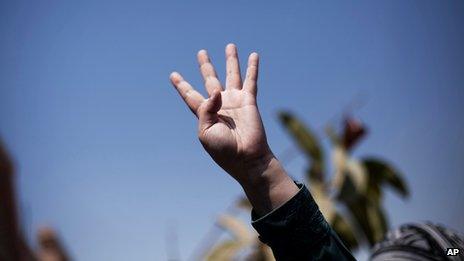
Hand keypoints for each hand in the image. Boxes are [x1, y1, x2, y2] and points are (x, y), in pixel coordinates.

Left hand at [170, 44, 297, 214]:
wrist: (247, 158)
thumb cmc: (224, 151)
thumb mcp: (206, 132)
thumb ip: (205, 110)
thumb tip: (216, 92)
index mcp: (205, 114)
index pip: (190, 96)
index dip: (182, 85)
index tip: (173, 75)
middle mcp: (220, 105)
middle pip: (210, 79)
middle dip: (205, 66)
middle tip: (201, 52)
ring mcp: (235, 101)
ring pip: (232, 74)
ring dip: (231, 60)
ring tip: (230, 45)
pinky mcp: (249, 101)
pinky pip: (251, 80)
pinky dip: (252, 68)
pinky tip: (253, 55)